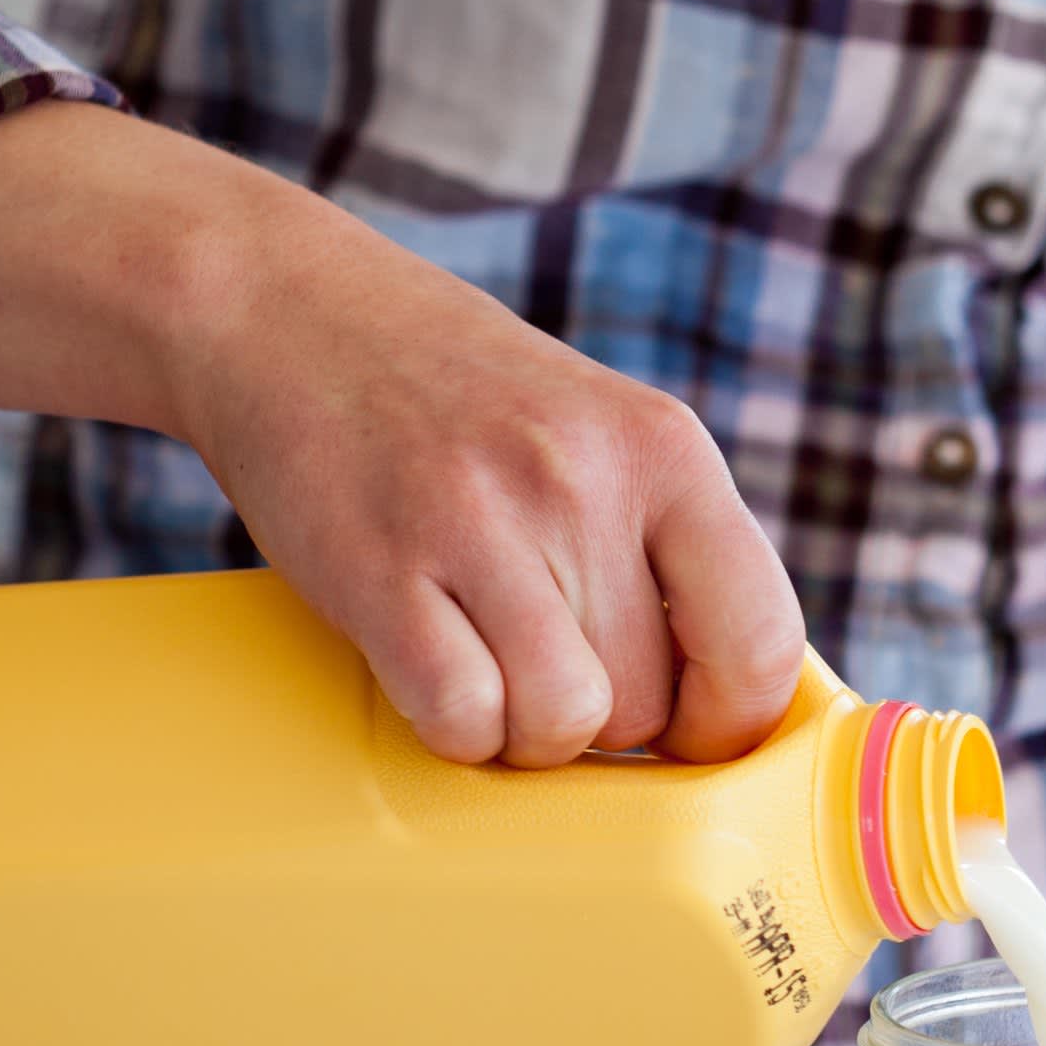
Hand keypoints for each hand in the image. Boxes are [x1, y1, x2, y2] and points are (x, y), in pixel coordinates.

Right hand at [156, 161, 804, 768]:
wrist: (285, 311)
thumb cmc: (452, 399)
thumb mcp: (594, 432)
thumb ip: (665, 547)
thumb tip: (726, 709)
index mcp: (663, 448)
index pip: (759, 641)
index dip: (728, 722)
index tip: (684, 734)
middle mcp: (582, 480)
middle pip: (648, 704)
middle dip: (599, 720)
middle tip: (538, 659)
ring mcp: (478, 521)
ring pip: (563, 723)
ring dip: (524, 734)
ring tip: (488, 670)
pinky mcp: (380, 568)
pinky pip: (462, 716)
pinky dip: (453, 728)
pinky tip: (432, 674)